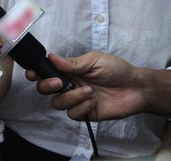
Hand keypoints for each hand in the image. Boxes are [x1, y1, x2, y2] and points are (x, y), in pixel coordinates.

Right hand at [25, 51, 144, 120]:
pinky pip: (73, 114)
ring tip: (89, 91)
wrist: (137, 88)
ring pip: (57, 103)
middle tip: (59, 82)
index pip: (45, 72)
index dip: (35, 73)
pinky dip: (82, 107)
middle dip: (47, 86)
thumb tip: (51, 57)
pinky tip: (94, 101)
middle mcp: (69, 85)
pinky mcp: (85, 113)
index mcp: (68, 70)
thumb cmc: (117, 70)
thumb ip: (72, 63)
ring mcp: (76, 100)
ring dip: (71, 97)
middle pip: (44, 89)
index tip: (33, 74)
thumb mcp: (94, 61)